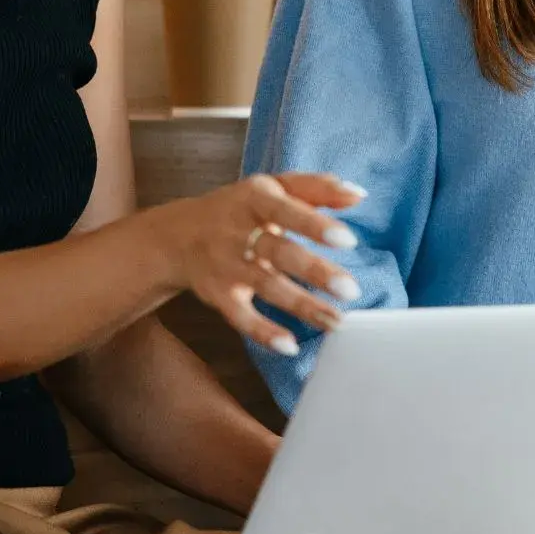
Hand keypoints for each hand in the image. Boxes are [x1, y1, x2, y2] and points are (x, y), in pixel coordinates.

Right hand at [146, 173, 363, 354]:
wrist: (177, 235)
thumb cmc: (239, 208)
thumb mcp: (271, 188)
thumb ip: (314, 188)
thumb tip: (357, 193)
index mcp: (255, 198)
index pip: (287, 210)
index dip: (316, 225)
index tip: (348, 240)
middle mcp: (238, 231)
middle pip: (279, 252)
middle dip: (315, 271)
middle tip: (351, 289)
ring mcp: (226, 265)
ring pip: (267, 287)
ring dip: (302, 306)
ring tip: (336, 321)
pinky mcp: (218, 295)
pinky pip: (240, 317)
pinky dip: (263, 333)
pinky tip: (290, 345)